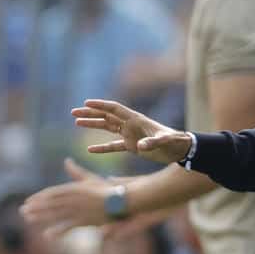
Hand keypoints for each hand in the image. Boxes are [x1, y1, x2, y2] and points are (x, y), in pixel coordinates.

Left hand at [22, 160, 113, 234]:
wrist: (123, 200)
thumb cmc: (108, 189)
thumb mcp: (90, 179)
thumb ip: (76, 172)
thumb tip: (67, 161)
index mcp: (74, 188)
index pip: (52, 193)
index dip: (39, 197)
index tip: (28, 201)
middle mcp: (73, 198)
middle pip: (50, 203)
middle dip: (35, 207)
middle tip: (21, 211)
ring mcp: (78, 209)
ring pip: (55, 213)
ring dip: (40, 217)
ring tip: (28, 220)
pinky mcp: (85, 220)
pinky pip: (68, 226)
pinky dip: (58, 231)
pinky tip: (47, 236)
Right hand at [73, 98, 192, 165]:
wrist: (181, 150)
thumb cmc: (175, 142)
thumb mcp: (164, 141)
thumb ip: (153, 142)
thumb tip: (141, 146)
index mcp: (136, 119)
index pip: (114, 109)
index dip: (100, 105)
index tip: (85, 103)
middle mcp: (131, 124)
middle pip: (106, 116)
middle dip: (90, 113)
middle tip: (73, 112)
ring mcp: (130, 135)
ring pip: (107, 127)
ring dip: (92, 125)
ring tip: (76, 122)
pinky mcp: (132, 146)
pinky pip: (113, 146)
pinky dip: (102, 147)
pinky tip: (90, 149)